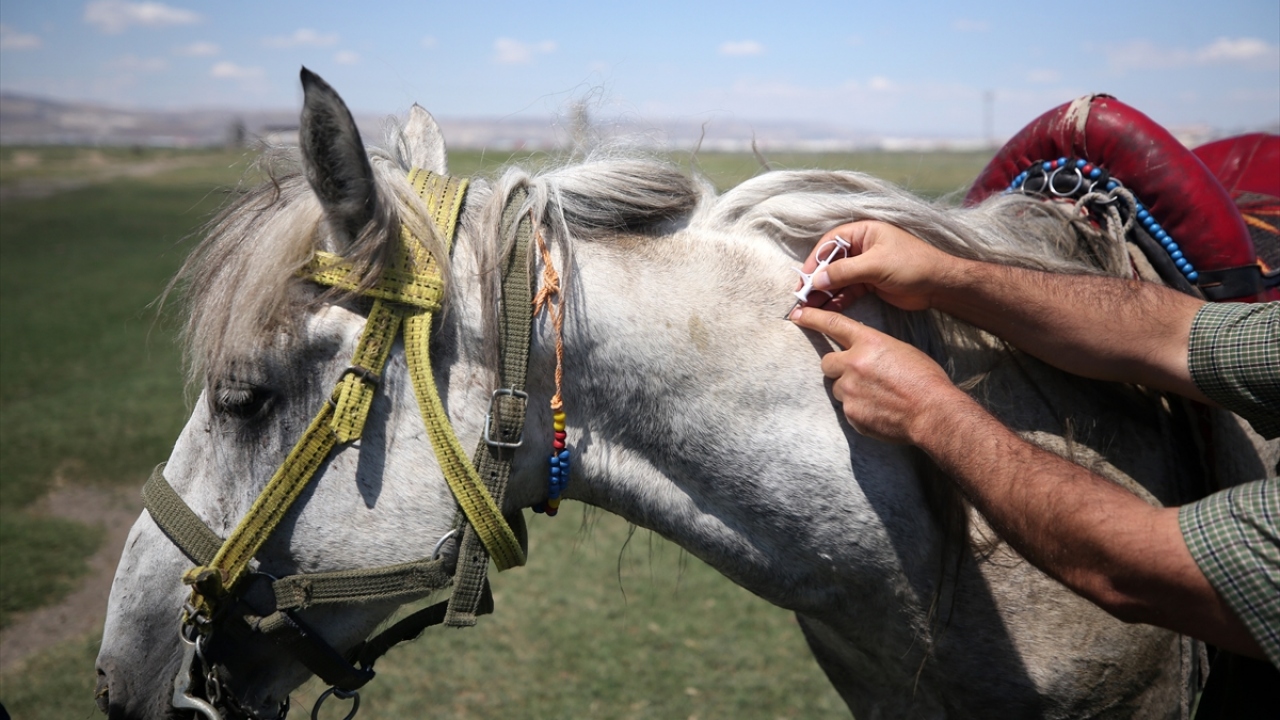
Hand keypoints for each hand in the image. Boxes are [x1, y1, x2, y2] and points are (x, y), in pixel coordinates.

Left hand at [789, 305, 972, 443]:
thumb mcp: (901, 351)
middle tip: (858, 376)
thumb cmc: (925, 379)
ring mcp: (849, 390)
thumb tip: (861, 355)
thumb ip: (874, 350)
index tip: (797, 315)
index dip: (813, 318)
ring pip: (837, 388)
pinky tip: (880, 411)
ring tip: (876, 396)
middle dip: (838, 367)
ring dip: (849, 390)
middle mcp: (854, 363)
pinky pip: (847, 409)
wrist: (933, 412)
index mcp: (869, 342)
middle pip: (827, 362)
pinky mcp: (851, 413)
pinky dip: (859, 409)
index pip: (833, 324)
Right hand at [798, 221, 959, 312]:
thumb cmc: (912, 265)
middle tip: (802, 299)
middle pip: (830, 263)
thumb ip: (845, 271)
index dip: (815, 260)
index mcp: (863, 233)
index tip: (804, 279)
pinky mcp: (869, 283)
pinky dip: (836, 301)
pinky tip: (826, 311)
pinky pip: (847, 291)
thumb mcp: (876, 265)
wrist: (939, 285)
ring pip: (837, 280)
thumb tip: (817, 279)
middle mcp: (861, 247)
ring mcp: (864, 266)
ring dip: (823, 294)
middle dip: (816, 281)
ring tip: (809, 309)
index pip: (830, 243)